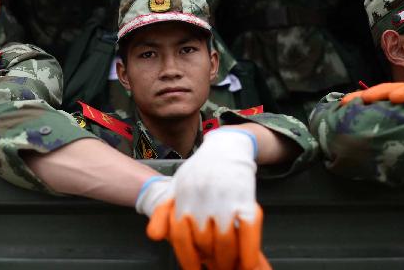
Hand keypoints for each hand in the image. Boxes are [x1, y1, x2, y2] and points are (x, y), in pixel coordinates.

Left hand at [145, 129, 268, 269]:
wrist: (226, 146)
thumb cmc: (200, 170)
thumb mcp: (177, 186)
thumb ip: (165, 211)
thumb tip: (154, 237)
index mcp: (182, 198)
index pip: (180, 237)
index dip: (187, 258)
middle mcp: (201, 199)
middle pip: (204, 244)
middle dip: (212, 261)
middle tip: (218, 267)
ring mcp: (224, 198)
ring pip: (225, 242)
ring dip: (228, 260)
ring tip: (231, 266)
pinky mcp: (246, 197)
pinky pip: (248, 229)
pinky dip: (249, 250)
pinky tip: (249, 263)